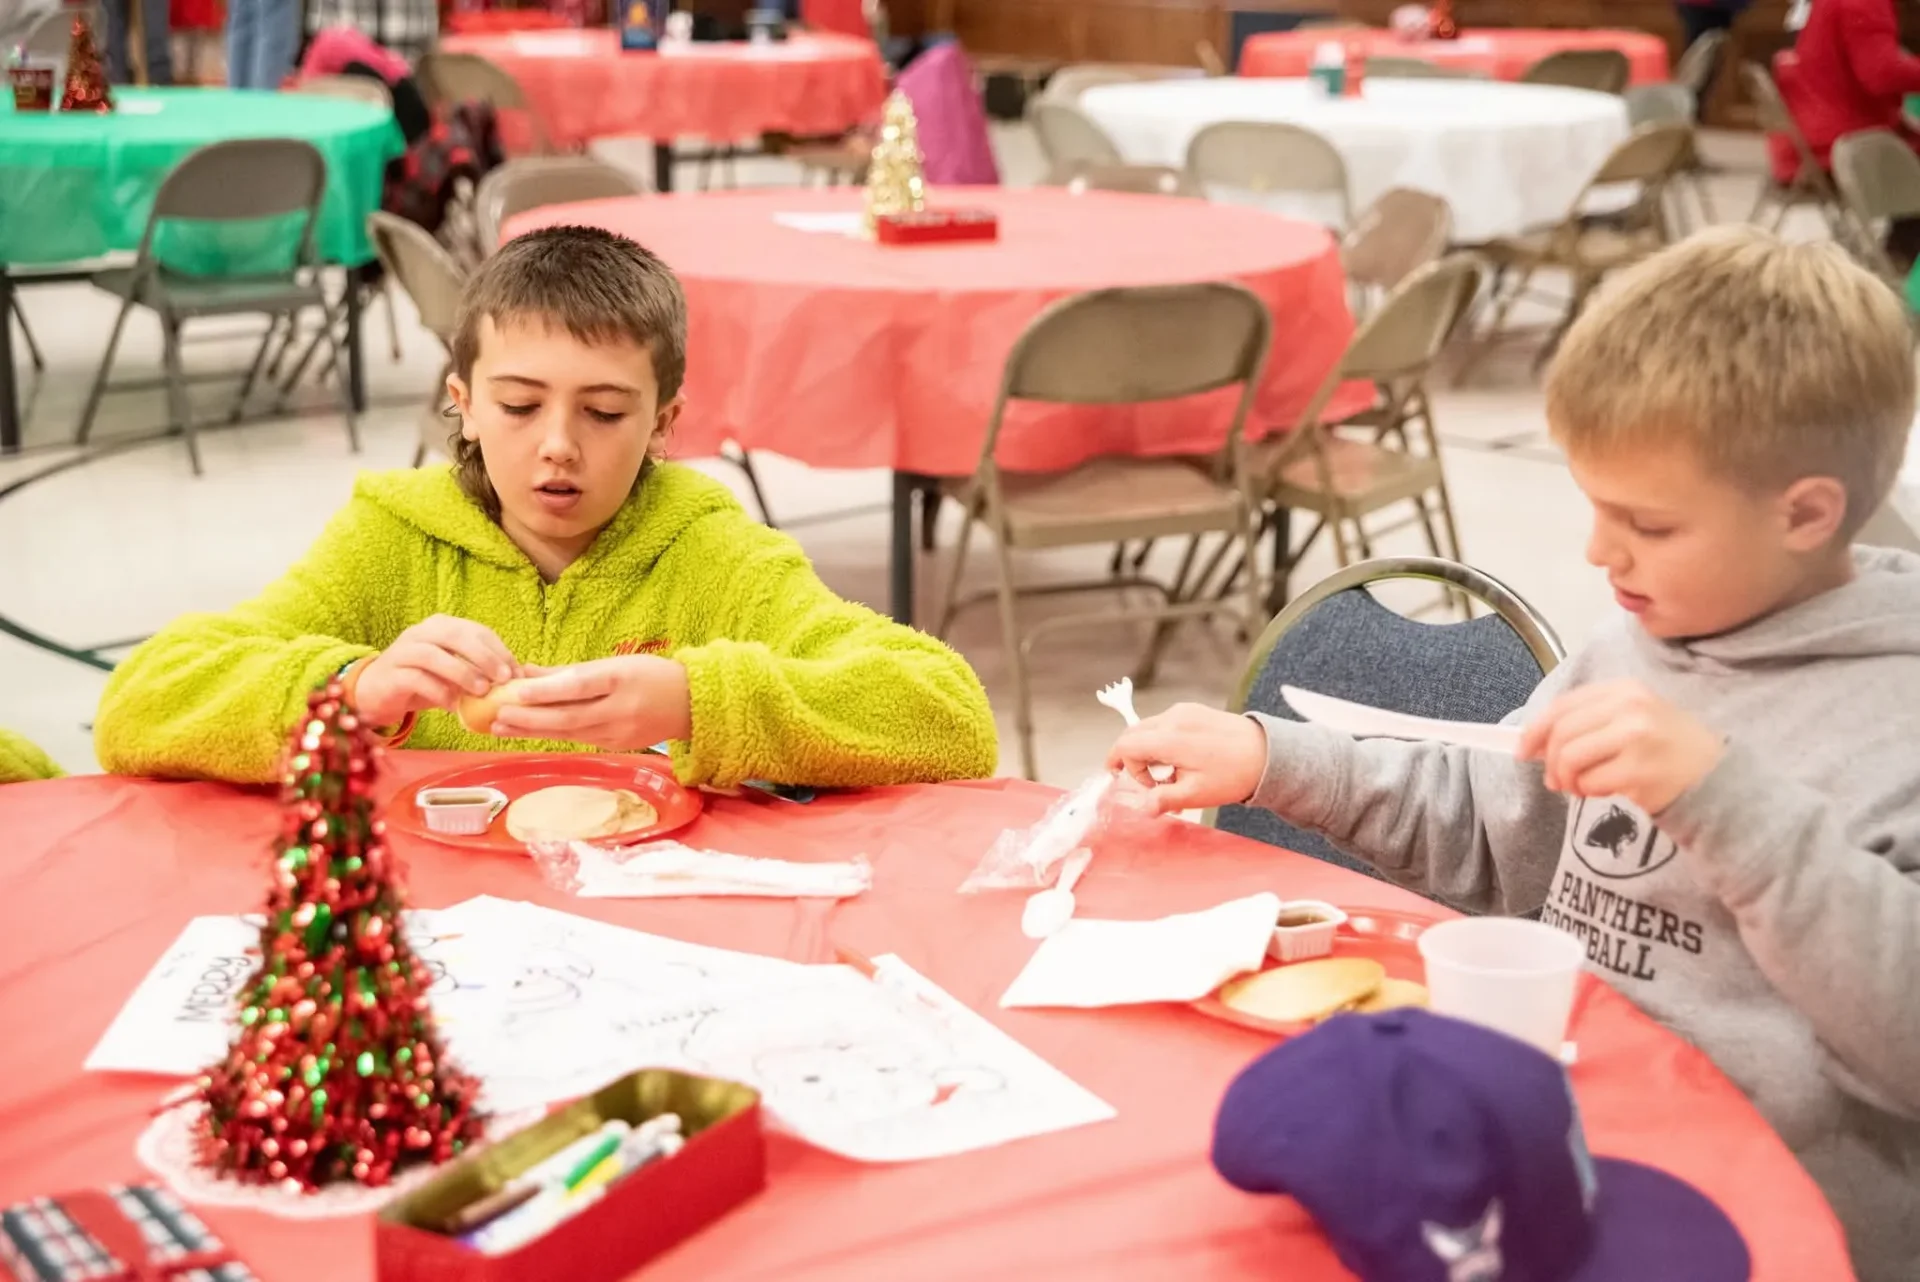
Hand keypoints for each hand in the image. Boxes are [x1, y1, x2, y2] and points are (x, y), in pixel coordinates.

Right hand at [353, 615, 517, 727]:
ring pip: (434, 655)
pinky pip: (416, 679)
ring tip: (482, 691)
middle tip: (503, 678)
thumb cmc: (424, 682)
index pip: (477, 631)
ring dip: (462, 672)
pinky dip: (438, 692)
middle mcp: (421, 633)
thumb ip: (479, 670)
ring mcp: (403, 651)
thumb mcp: (454, 672)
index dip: (500, 651)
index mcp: (442, 626)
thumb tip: (517, 677)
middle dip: (484, 656)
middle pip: (456, 636)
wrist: (377, 694)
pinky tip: (453, 706)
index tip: (516, 673)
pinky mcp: (391, 674)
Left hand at [490, 656, 692, 751]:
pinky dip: (552, 735)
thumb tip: (526, 672)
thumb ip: (570, 671)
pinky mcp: (617, 747)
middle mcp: (621, 709)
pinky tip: (530, 731)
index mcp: (622, 679)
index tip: (516, 690)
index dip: (547, 690)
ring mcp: (620, 733)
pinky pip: (579, 740)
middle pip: (569, 717)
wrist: (691, 704)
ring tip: (502, 727)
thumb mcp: (615, 663)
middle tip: (498, 715)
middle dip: (530, 718)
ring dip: (533, 731)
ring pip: (569, 733)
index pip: (579, 686)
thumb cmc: (650, 676)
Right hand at [1104, 702, 1267, 815]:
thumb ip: (1163, 799)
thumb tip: (1143, 808)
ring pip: (1148, 729)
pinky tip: (1182, 762)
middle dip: (1133, 759)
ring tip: (1171, 776)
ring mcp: (1183, 710)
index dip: (1121, 766)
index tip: (1134, 783)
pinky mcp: (1194, 710)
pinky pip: (1165, 724)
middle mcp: (1172, 718)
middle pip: (1132, 734)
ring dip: (1149, 752)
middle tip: (1149, 783)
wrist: (1267, 753)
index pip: (1125, 746)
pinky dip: (1163, 742)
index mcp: (1169, 738)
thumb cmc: (1233, 774)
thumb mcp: (1196, 794)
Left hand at [1516, 681, 1723, 814]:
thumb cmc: (1670, 749)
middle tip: (1554, 780)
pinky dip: (1588, 792)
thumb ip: (1589, 721)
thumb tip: (1535, 741)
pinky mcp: (1639, 771)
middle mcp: (1631, 708)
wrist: (1721, 777)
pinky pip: (1590, 784)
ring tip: (1578, 788)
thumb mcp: (1633, 718)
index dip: (1535, 729)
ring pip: (1570, 758)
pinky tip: (1603, 793)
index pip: (1563, 705)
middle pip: (1561, 732)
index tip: (1523, 749)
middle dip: (1549, 761)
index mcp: (1625, 690)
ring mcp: (1636, 739)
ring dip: (1566, 779)